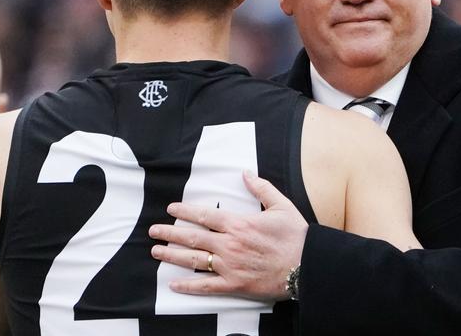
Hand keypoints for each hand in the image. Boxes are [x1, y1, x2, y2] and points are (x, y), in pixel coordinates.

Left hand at [149, 171, 307, 299]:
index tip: (171, 209)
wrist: (306, 265)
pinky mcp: (234, 285)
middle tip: (153, 231)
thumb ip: (261, 188)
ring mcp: (230, 266)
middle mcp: (230, 245)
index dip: (186, 211)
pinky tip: (174, 283)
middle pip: (193, 237)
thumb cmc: (295, 236)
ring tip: (156, 252)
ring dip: (173, 255)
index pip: (205, 215)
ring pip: (194, 260)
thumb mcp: (281, 205)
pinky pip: (206, 286)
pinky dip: (188, 285)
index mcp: (239, 224)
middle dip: (170, 233)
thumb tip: (246, 173)